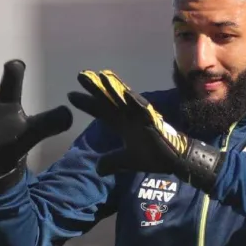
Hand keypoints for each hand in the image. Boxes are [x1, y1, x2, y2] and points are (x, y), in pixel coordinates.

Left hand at [67, 70, 224, 191]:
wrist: (175, 160)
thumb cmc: (154, 156)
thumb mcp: (127, 161)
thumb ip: (112, 162)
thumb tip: (97, 169)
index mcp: (123, 123)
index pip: (101, 111)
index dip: (87, 104)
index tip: (70, 96)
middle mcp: (130, 116)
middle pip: (109, 99)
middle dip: (95, 88)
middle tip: (80, 76)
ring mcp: (141, 116)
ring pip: (124, 98)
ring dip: (113, 87)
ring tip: (100, 76)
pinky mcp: (153, 120)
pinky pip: (143, 109)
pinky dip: (135, 101)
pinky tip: (125, 93)